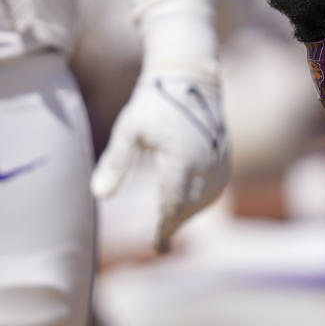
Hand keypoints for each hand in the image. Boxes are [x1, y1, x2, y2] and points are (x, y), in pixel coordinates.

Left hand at [92, 73, 227, 251]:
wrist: (189, 79)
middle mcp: (205, 165)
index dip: (163, 229)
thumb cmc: (154, 103)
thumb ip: (115, 163)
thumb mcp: (128, 129)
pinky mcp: (225, 158)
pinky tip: (188, 204)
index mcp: (181, 161)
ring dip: (189, 215)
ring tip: (170, 225)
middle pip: (190, 208)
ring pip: (205, 201)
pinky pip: (216, 189)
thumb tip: (98, 196)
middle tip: (159, 242)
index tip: (156, 246)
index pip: (172, 206)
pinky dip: (202, 202)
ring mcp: (219, 162)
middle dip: (175, 225)